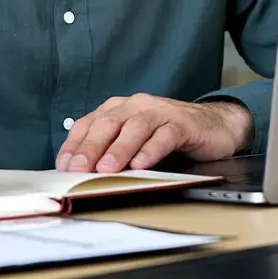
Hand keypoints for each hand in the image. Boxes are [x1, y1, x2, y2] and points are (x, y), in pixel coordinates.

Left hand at [55, 94, 252, 173]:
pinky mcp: (183, 124)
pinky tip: (142, 164)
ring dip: (118, 149)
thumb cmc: (168, 134)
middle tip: (78, 169)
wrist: (214, 125)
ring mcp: (160, 112)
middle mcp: (137, 105)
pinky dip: (151, 150)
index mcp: (120, 108)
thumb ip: (112, 150)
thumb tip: (82, 173)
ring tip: (106, 169)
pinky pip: (165, 136)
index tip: (63, 166)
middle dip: (90, 148)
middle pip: (108, 124)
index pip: (90, 123)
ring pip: (135, 127)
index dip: (75, 144)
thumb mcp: (135, 140)